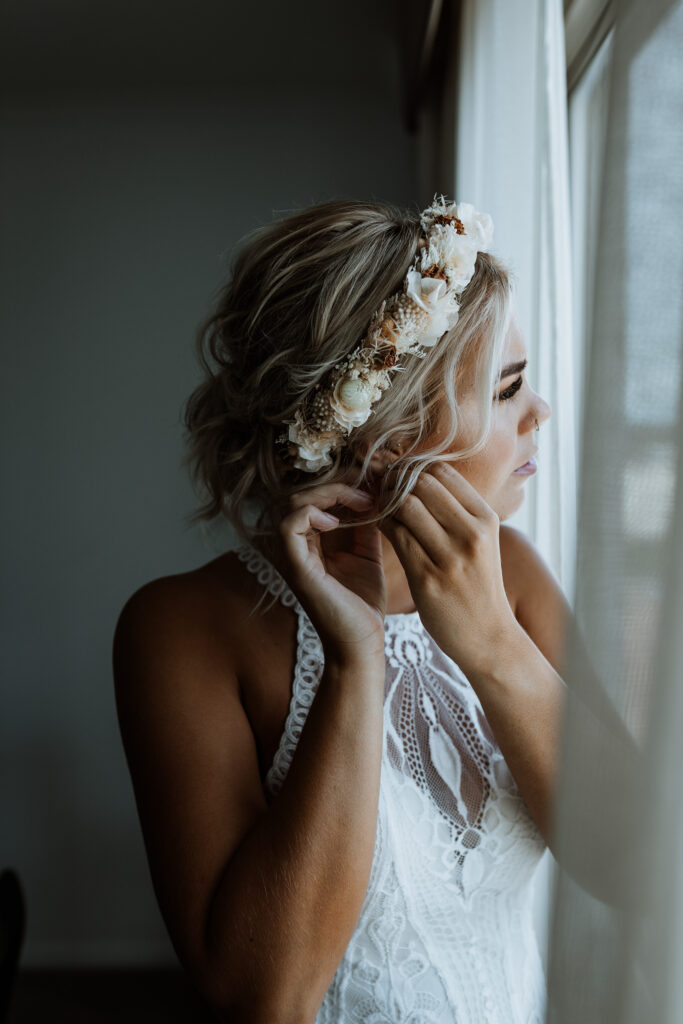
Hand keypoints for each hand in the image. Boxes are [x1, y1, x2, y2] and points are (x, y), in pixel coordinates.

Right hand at [276, 482, 387, 665]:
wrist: (363, 642)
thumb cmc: (363, 604)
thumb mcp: (368, 553)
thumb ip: (365, 524)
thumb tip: (373, 492)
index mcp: (311, 542)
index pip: (314, 497)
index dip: (341, 485)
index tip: (371, 487)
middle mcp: (297, 546)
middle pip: (302, 494)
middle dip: (336, 485)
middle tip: (368, 490)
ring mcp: (293, 556)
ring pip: (293, 503)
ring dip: (327, 494)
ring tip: (359, 502)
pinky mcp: (296, 567)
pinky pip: (289, 526)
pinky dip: (311, 514)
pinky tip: (337, 523)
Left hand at [377, 462, 517, 676]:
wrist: (488, 636)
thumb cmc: (477, 585)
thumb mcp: (480, 542)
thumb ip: (457, 511)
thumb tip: (422, 475)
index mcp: (485, 519)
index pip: (442, 471)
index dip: (414, 468)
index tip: (400, 476)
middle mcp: (471, 534)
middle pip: (422, 483)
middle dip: (396, 481)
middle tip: (383, 488)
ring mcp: (450, 557)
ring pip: (405, 506)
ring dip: (386, 502)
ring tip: (380, 507)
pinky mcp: (427, 579)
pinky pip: (396, 536)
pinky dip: (382, 524)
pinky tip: (380, 526)